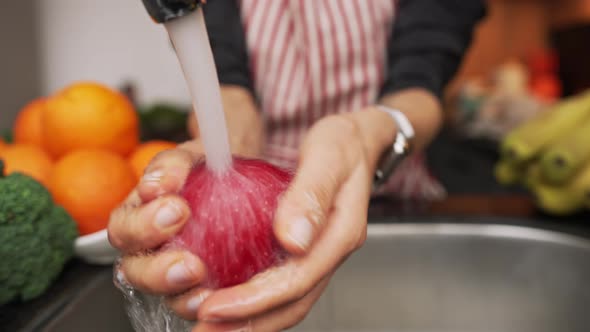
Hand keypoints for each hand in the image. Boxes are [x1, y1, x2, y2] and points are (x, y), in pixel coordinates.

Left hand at [108, 107, 396, 330]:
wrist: (358, 142)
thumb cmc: (344, 144)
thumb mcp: (329, 154)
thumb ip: (311, 194)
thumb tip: (293, 239)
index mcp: (340, 233)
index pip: (297, 278)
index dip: (254, 299)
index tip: (214, 306)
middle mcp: (329, 252)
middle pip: (292, 304)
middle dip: (247, 323)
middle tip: (203, 330)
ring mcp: (319, 255)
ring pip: (288, 304)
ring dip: (249, 322)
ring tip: (208, 327)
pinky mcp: (305, 253)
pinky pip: (281, 289)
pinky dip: (254, 305)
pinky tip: (226, 304)